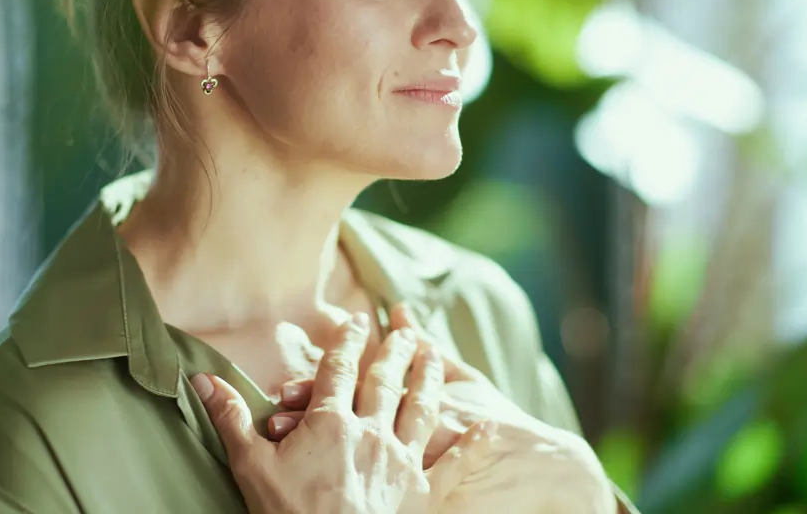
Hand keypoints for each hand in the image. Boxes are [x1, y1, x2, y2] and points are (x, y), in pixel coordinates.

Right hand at [192, 312, 501, 513]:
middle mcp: (371, 432)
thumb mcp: (251, 466)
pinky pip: (453, 465)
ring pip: (422, 409)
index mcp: (329, 422)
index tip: (356, 319)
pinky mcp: (422, 494)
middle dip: (395, 351)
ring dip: (430, 379)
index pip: (338, 369)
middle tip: (406, 328)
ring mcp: (401, 462)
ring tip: (436, 355)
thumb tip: (203, 379)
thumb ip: (231, 418)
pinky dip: (470, 446)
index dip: (346, 342)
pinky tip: (486, 428)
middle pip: (385, 381)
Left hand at [271, 304, 617, 513]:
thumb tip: (402, 311)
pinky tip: (314, 485)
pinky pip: (377, 488)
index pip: (350, 388)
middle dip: (305, 415)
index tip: (280, 389)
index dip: (313, 387)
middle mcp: (395, 439)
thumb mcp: (465, 381)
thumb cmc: (496, 421)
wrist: (535, 470)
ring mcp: (400, 472)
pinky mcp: (412, 499)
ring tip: (276, 439)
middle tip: (271, 409)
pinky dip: (352, 482)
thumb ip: (430, 347)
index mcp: (405, 405)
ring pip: (346, 455)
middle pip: (342, 421)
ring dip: (311, 451)